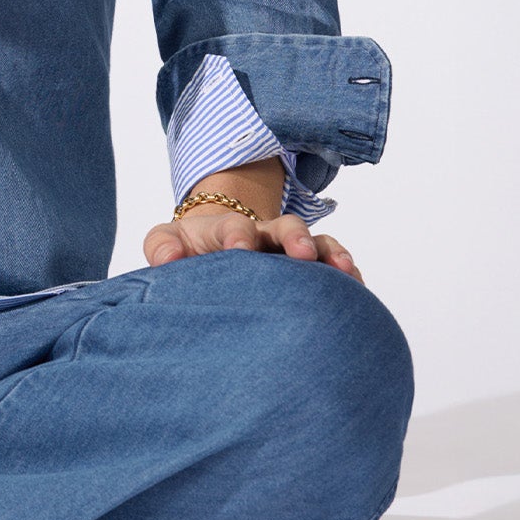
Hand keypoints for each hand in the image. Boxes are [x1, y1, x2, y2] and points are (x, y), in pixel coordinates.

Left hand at [143, 202, 364, 283]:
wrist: (214, 245)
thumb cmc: (189, 249)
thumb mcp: (168, 242)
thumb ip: (162, 247)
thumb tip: (168, 262)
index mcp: (229, 231)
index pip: (235, 228)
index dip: (238, 237)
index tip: (239, 251)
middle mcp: (266, 236)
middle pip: (286, 227)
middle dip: (296, 237)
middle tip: (302, 254)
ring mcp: (291, 251)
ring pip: (318, 244)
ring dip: (331, 254)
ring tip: (344, 271)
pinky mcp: (310, 269)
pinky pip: (334, 266)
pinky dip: (348, 275)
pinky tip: (357, 291)